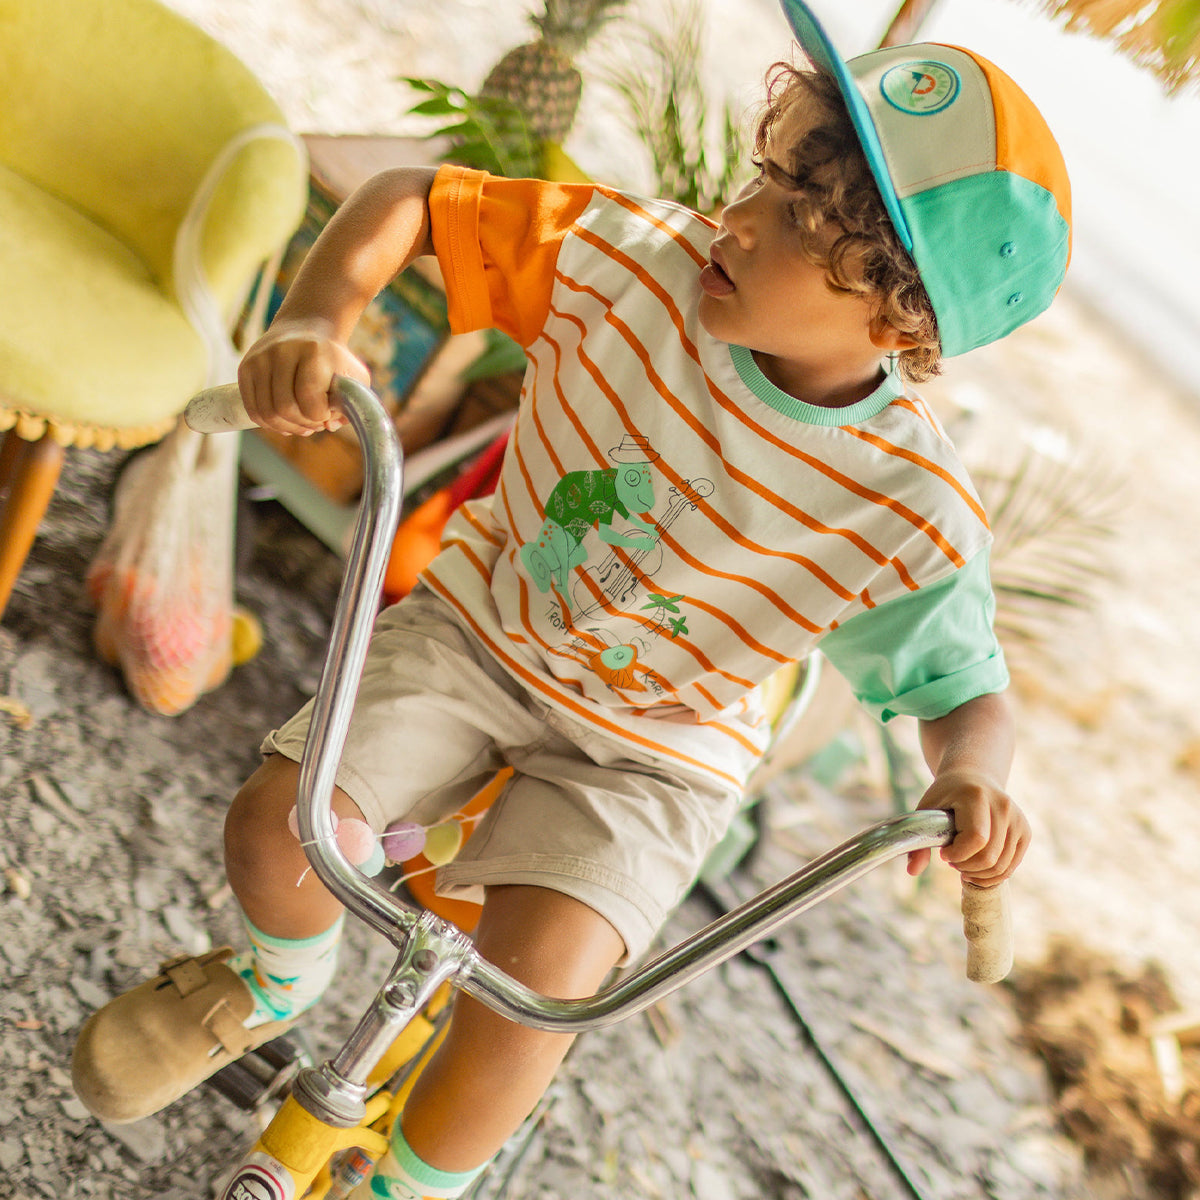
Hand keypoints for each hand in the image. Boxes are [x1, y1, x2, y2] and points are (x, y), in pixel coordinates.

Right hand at [237, 318, 370, 435]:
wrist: (306, 329)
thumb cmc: (333, 359)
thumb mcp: (354, 376)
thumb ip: (353, 404)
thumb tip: (330, 426)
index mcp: (313, 351)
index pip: (309, 398)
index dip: (320, 415)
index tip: (328, 412)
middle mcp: (281, 351)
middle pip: (285, 409)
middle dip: (304, 424)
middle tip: (316, 423)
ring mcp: (260, 358)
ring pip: (267, 413)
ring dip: (287, 427)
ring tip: (302, 424)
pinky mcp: (245, 367)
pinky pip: (253, 409)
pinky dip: (269, 424)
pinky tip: (286, 422)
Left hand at [906, 768, 1029, 886]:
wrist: (973, 777)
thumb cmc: (945, 795)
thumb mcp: (925, 811)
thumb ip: (918, 841)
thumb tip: (912, 872)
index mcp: (976, 796)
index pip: (976, 839)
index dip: (958, 854)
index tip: (943, 852)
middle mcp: (1003, 806)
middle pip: (989, 857)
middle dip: (966, 867)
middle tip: (952, 860)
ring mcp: (1017, 819)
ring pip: (1001, 866)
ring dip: (978, 873)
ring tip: (963, 863)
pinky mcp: (1025, 831)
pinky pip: (1011, 866)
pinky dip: (992, 875)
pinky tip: (976, 868)